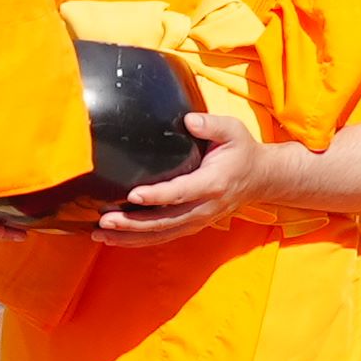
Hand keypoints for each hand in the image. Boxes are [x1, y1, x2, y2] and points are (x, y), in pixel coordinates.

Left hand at [98, 120, 275, 242]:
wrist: (260, 179)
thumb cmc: (242, 152)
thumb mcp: (233, 131)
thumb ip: (211, 124)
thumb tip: (189, 120)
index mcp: (212, 183)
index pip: (181, 193)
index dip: (157, 196)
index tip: (133, 195)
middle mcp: (204, 207)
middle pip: (165, 221)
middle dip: (133, 223)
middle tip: (105, 220)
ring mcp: (198, 220)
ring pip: (161, 234)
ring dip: (130, 237)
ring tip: (101, 234)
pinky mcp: (191, 225)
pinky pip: (163, 237)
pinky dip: (138, 240)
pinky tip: (115, 239)